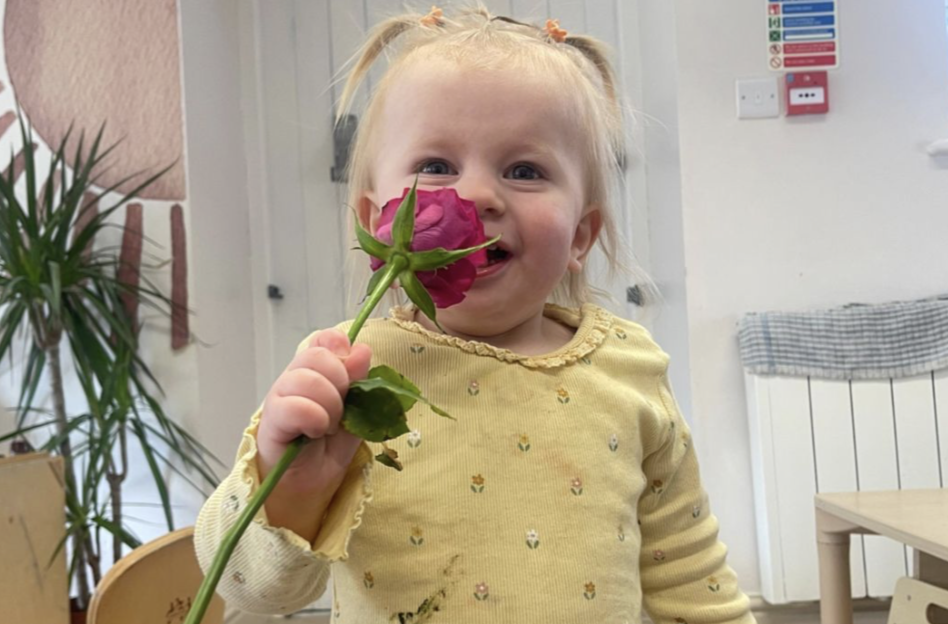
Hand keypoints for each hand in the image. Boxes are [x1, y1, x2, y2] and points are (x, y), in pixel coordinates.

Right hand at [257, 329, 371, 498]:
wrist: (307, 485)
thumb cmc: (328, 448)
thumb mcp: (355, 413)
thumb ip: (360, 383)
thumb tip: (362, 350)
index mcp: (317, 371)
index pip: (324, 339)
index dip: (341, 347)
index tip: (353, 369)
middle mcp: (295, 378)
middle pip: (317, 355)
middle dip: (340, 382)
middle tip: (342, 411)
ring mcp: (280, 396)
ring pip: (306, 378)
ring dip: (328, 405)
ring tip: (329, 426)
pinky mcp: (271, 420)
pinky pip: (293, 406)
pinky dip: (313, 418)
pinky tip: (315, 432)